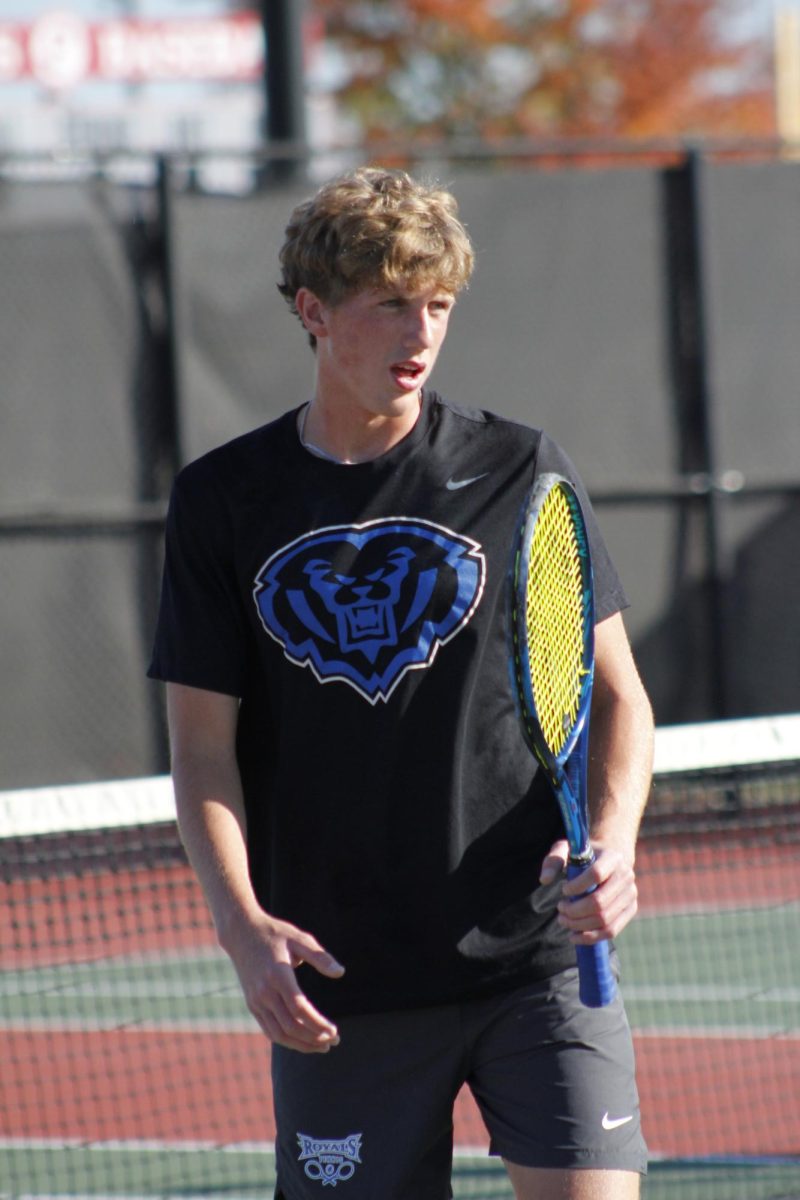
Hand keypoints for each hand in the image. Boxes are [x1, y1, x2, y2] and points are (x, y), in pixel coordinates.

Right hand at [223, 911, 344, 1052]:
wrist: (241, 933)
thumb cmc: (275, 934)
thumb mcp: (299, 938)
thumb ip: (320, 956)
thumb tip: (340, 972)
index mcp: (278, 975)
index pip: (299, 1009)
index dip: (318, 1024)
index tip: (334, 1030)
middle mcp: (264, 991)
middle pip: (290, 1026)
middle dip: (314, 1038)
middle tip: (335, 1040)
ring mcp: (256, 1000)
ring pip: (279, 1034)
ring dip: (302, 1044)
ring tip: (323, 1046)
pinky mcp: (252, 1005)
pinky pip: (269, 1030)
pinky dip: (287, 1041)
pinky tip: (304, 1040)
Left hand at [540, 838, 638, 944]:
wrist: (609, 861)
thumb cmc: (584, 857)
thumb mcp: (566, 850)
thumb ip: (553, 861)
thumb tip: (544, 880)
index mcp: (612, 857)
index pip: (596, 874)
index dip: (577, 886)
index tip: (563, 890)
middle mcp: (626, 875)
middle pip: (599, 901)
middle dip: (575, 910)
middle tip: (560, 909)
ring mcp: (631, 894)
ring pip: (604, 919)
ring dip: (580, 925)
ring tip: (563, 920)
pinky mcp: (630, 909)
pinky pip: (611, 930)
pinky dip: (591, 937)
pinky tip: (574, 936)